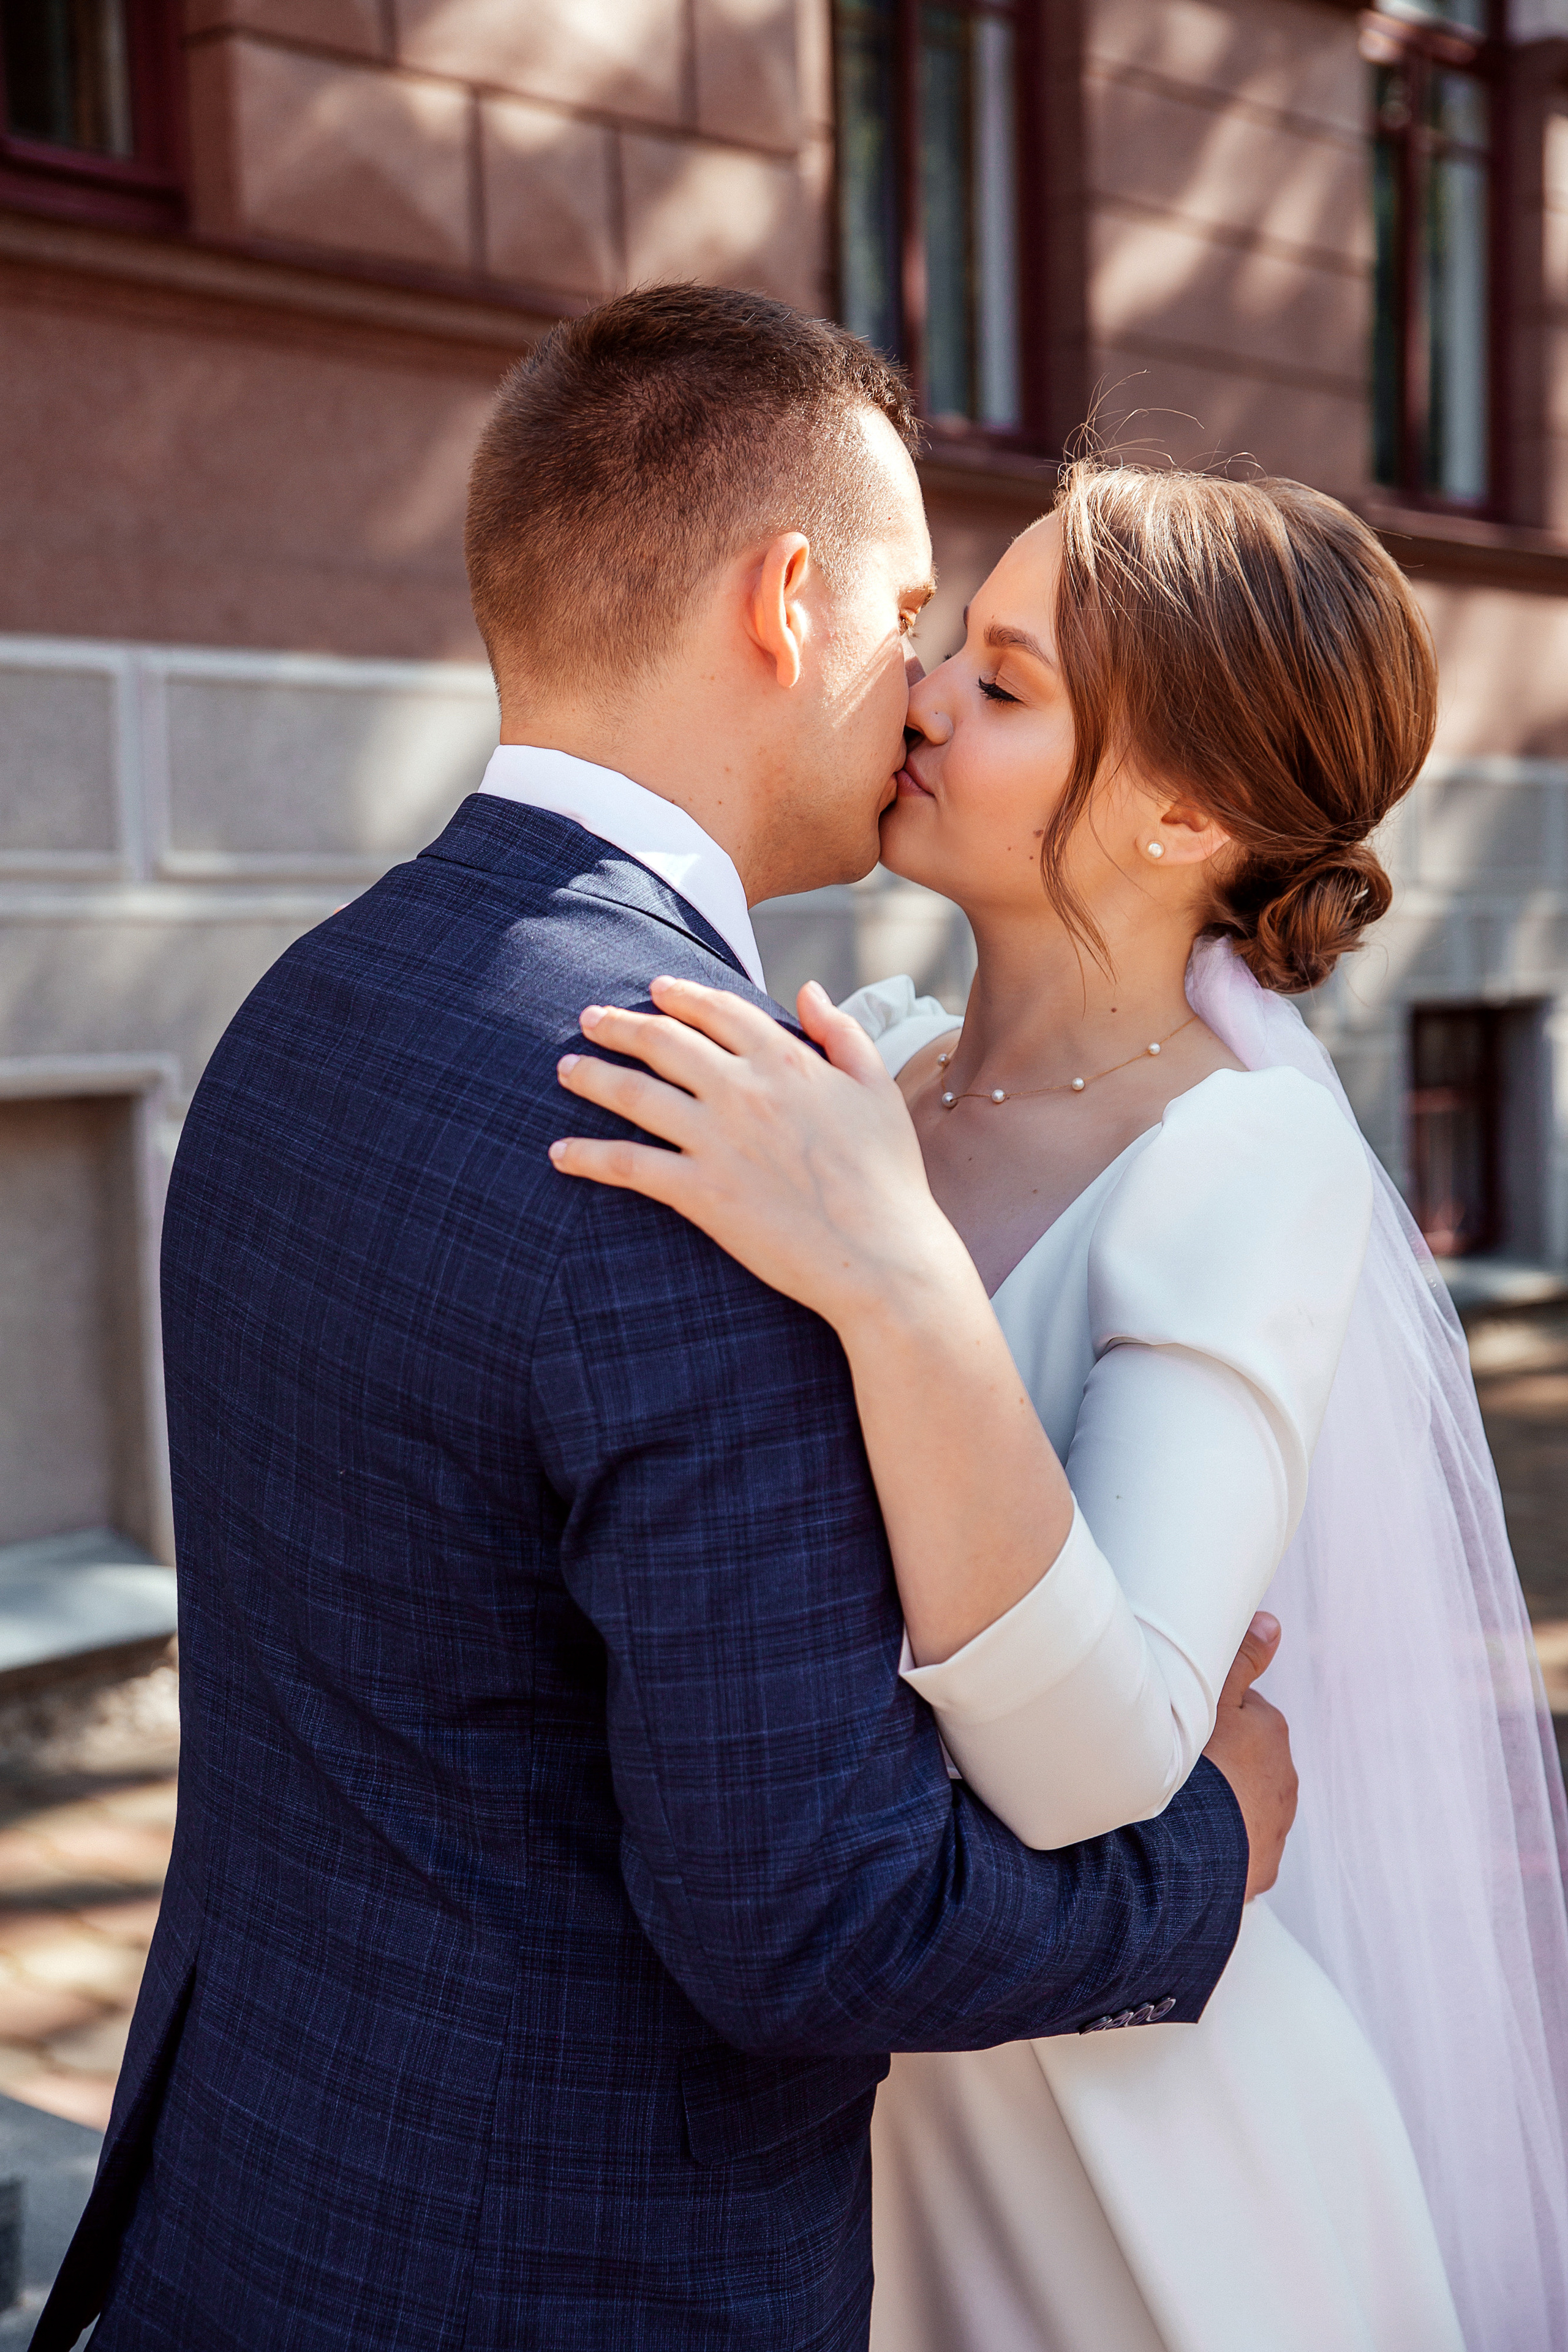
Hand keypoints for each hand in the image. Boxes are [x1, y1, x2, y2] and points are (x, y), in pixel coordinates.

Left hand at [549, 975, 977, 1334]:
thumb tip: (807, 990)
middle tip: (591, 1018)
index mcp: (787, 1060)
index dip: (681, 995)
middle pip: (663, 1041)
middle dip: (621, 1025)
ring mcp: (716, 1139)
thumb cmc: (889, 1176)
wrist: (883, 1254)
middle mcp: (743, 1089)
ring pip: (634, 1094)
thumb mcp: (876, 1089)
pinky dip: (587, 1155)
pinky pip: (628, 1165)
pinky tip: (560, 1152)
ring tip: (566, 1068)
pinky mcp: (698, 1192)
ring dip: (592, 1077)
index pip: (719, 1010)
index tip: (655, 988)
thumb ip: (842, 1032)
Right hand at [1202, 1613, 1296, 1901]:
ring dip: (1222, 1803)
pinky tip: (1191, 1842)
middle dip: (1221, 1761)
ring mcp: (1275, 1826)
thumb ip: (1241, 1660)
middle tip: (1180, 1767)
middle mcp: (1283, 1779)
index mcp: (1270, 1733)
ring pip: (1245, 1803)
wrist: (1195, 1851)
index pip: (1243, 1713)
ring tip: (1184, 1807)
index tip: (1184, 1727)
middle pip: (1246, 1759)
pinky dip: (1221, 1846)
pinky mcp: (1263, 1867)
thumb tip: (1271, 1624)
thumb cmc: (1201, 1768)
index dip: (1212, 1718)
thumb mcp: (1215, 1702)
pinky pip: (1239, 1848)